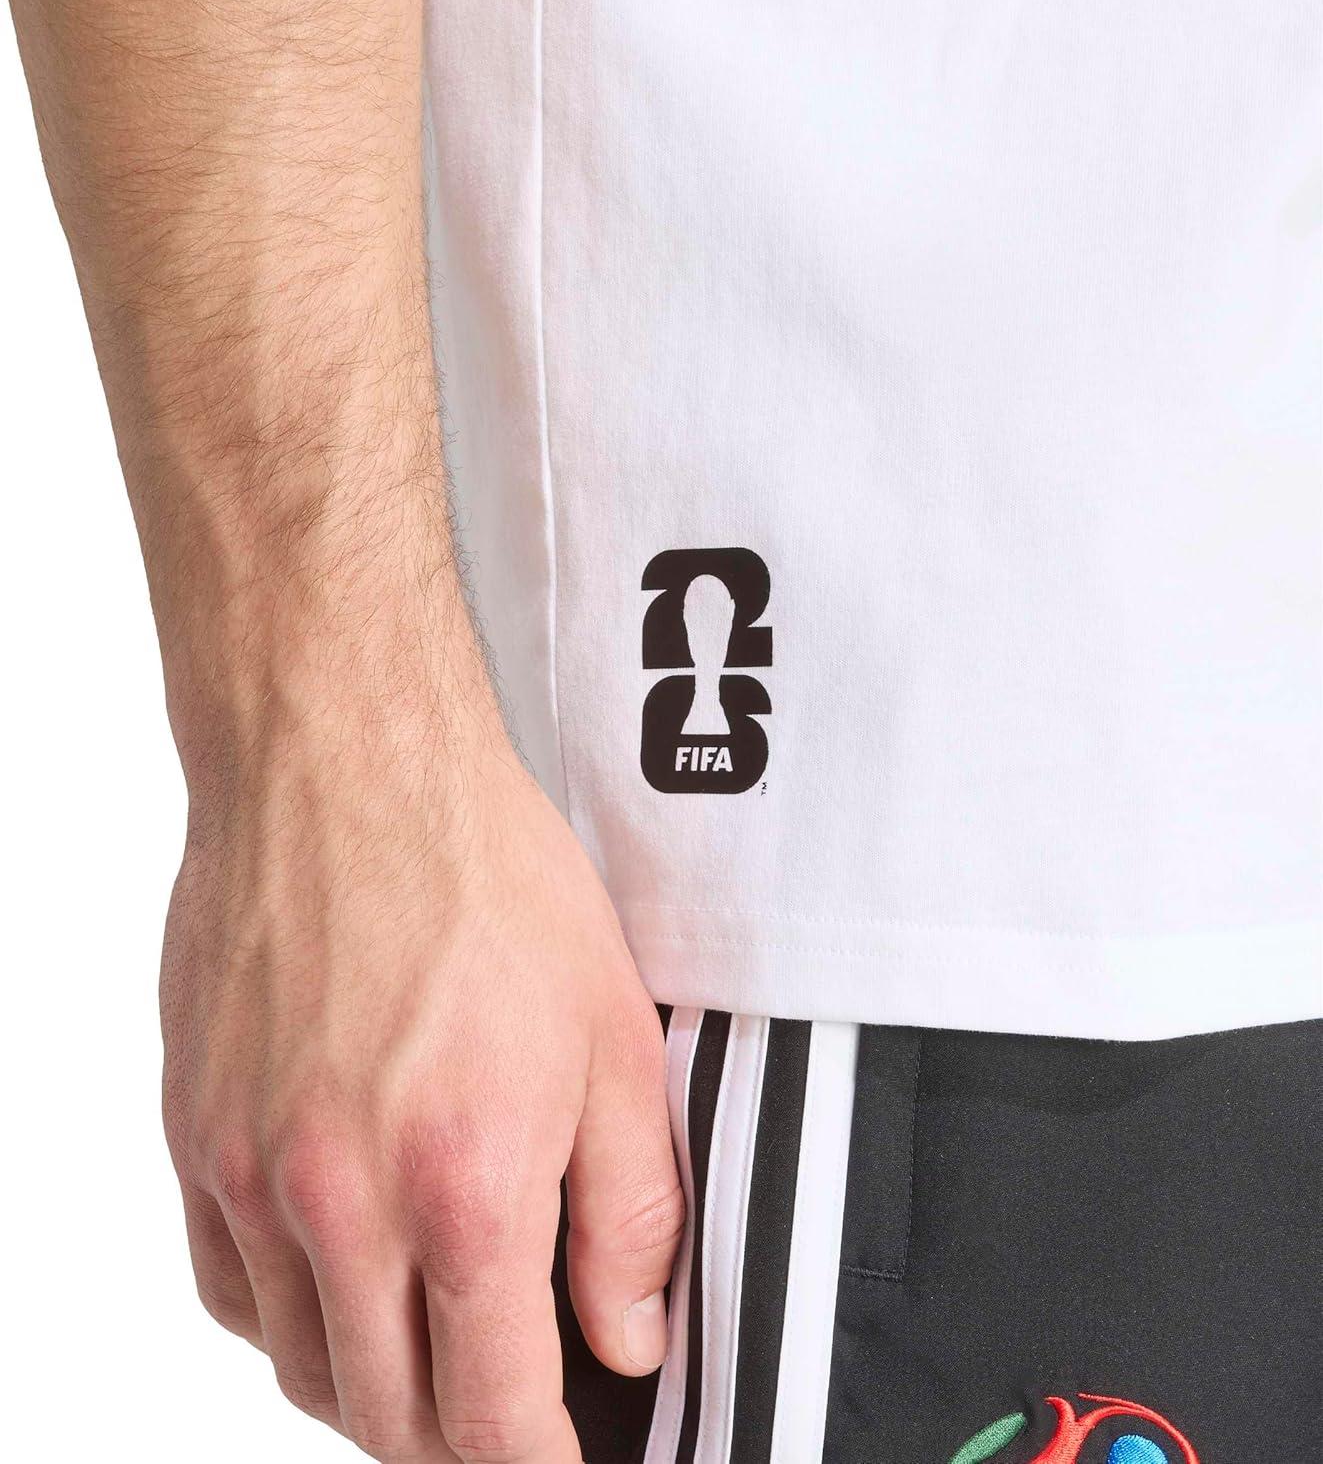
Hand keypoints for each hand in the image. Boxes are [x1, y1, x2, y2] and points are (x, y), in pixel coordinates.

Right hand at [161, 704, 681, 1461]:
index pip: (495, 1415)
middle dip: (459, 1443)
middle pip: (386, 1416)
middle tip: (506, 1411)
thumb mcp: (614, 1037)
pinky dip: (289, 1318)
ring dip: (374, 1388)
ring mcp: (251, 1172)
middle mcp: (337, 1200)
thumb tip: (628, 1337)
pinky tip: (337, 1281)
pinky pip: (228, 1287)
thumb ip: (630, 1210)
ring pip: (302, 1366)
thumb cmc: (481, 876)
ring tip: (430, 1353)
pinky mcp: (195, 1133)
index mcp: (461, 1184)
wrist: (345, 767)